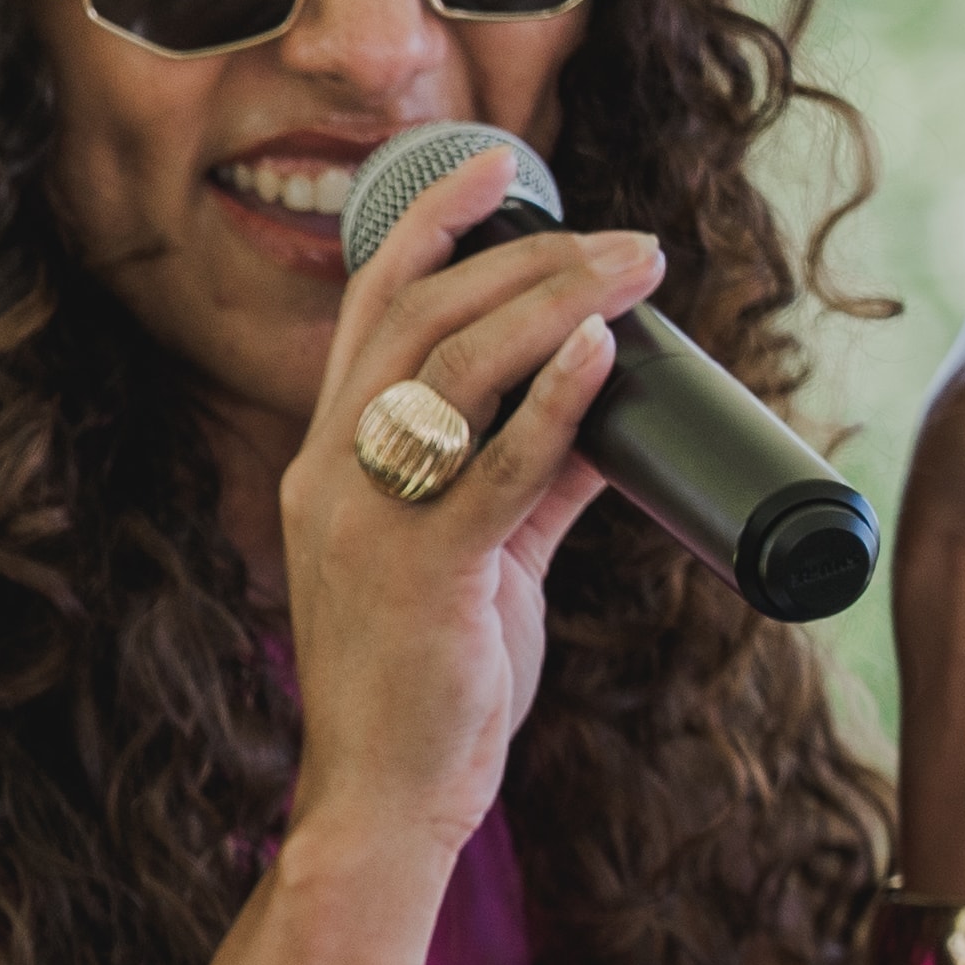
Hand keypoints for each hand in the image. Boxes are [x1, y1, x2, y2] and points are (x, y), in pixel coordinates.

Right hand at [276, 175, 655, 855]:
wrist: (385, 797)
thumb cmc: (429, 681)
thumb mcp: (478, 560)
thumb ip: (531, 482)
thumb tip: (611, 410)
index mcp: (329, 461)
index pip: (369, 310)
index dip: (429, 224)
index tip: (499, 167)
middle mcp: (331, 473)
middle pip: (419, 319)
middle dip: (524, 255)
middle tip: (626, 239)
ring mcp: (368, 520)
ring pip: (453, 371)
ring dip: (553, 304)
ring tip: (635, 271)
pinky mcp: (420, 572)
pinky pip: (493, 467)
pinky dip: (554, 403)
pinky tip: (604, 356)